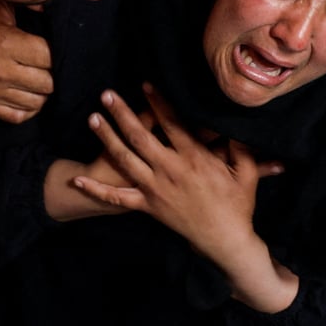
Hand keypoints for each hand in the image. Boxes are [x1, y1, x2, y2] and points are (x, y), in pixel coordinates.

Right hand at [0, 0, 52, 122]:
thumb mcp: (5, 1)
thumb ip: (35, 3)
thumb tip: (58, 9)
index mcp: (3, 43)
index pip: (49, 58)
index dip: (57, 52)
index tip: (55, 48)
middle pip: (47, 83)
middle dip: (52, 73)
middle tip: (47, 64)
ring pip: (36, 102)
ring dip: (42, 91)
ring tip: (39, 76)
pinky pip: (18, 116)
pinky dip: (28, 106)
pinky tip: (28, 91)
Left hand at [76, 85, 297, 311]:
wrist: (224, 240)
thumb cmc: (237, 205)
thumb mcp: (246, 172)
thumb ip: (240, 146)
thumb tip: (234, 124)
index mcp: (194, 158)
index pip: (171, 123)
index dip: (157, 102)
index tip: (146, 84)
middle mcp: (170, 170)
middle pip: (140, 136)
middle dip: (122, 113)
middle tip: (107, 94)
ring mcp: (156, 189)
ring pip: (125, 160)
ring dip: (107, 138)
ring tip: (93, 119)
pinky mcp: (148, 207)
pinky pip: (117, 198)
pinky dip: (96, 191)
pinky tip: (78, 181)